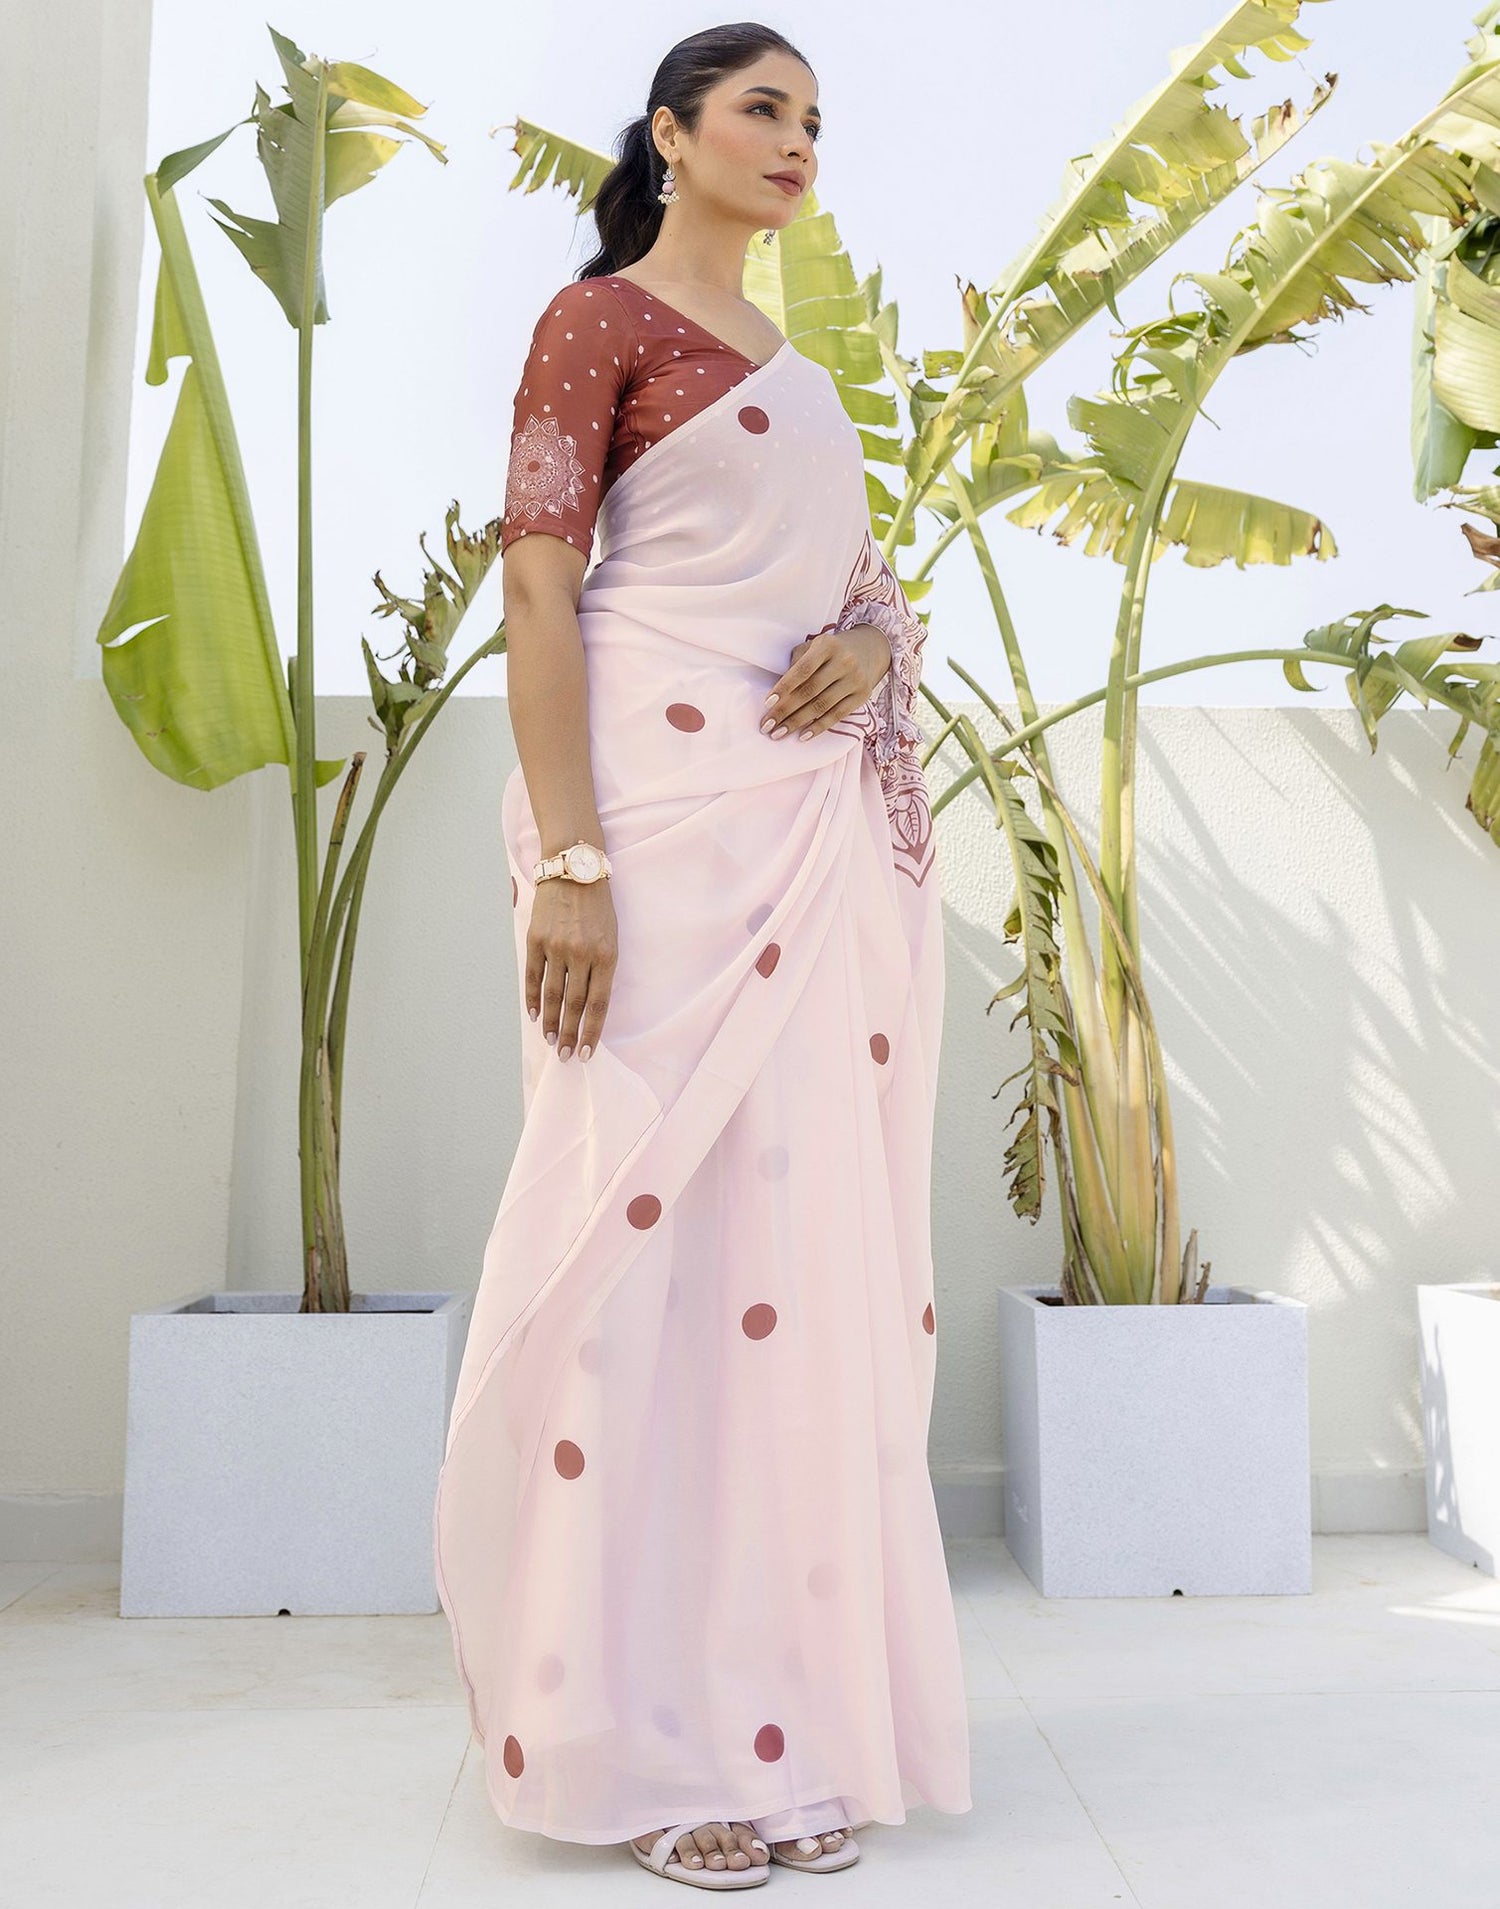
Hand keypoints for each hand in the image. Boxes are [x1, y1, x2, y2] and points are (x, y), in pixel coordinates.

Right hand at [525, 874, 616, 1061]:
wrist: (574, 869)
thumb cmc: (598, 905)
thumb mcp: (611, 936)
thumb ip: (602, 968)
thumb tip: (590, 1005)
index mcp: (606, 955)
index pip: (598, 1005)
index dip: (591, 1032)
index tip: (586, 1053)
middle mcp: (581, 954)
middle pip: (574, 1006)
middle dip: (570, 1035)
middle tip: (565, 1056)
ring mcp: (556, 947)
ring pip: (552, 995)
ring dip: (551, 1022)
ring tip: (551, 1041)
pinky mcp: (535, 939)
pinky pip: (532, 976)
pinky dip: (532, 998)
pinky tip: (534, 1015)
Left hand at [759, 622, 891, 740]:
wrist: (869, 649)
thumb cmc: (831, 650)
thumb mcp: (814, 646)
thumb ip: (796, 663)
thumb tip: (780, 693)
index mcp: (828, 645)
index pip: (802, 670)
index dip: (784, 688)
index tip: (768, 704)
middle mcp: (844, 661)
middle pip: (810, 691)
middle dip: (785, 710)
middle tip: (767, 725)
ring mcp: (855, 679)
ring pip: (822, 706)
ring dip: (797, 722)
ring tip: (779, 733)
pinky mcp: (863, 695)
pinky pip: (837, 715)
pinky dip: (819, 727)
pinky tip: (803, 735)